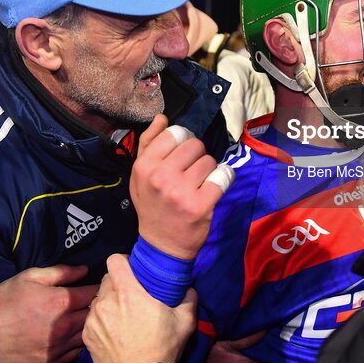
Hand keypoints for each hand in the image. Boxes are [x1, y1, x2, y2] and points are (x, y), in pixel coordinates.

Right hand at [0, 264, 96, 362]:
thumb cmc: (3, 301)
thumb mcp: (31, 277)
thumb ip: (61, 272)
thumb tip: (85, 270)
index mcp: (61, 302)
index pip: (95, 292)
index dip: (102, 286)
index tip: (103, 283)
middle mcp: (64, 327)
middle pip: (96, 315)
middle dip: (100, 306)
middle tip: (99, 300)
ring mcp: (58, 347)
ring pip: (88, 335)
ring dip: (91, 325)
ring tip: (88, 317)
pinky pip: (76, 353)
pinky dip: (79, 342)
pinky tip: (75, 334)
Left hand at [83, 254, 196, 362]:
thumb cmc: (163, 348)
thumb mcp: (185, 320)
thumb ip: (188, 296)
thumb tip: (187, 287)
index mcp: (128, 293)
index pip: (115, 260)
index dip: (124, 261)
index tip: (132, 270)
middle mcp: (106, 302)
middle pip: (107, 279)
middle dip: (118, 283)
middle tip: (131, 295)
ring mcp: (94, 319)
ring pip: (99, 299)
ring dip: (109, 302)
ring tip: (122, 316)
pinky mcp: (87, 335)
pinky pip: (93, 318)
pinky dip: (102, 320)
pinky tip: (115, 332)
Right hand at [130, 114, 221, 258]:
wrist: (162, 245)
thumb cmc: (152, 205)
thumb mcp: (140, 175)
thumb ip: (149, 143)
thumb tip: (162, 118)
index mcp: (144, 167)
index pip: (174, 133)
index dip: (182, 141)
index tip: (181, 155)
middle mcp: (161, 177)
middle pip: (194, 144)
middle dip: (196, 155)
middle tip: (190, 172)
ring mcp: (181, 192)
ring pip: (209, 160)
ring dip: (209, 169)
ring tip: (199, 183)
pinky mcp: (201, 204)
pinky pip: (223, 176)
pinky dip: (223, 179)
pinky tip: (213, 188)